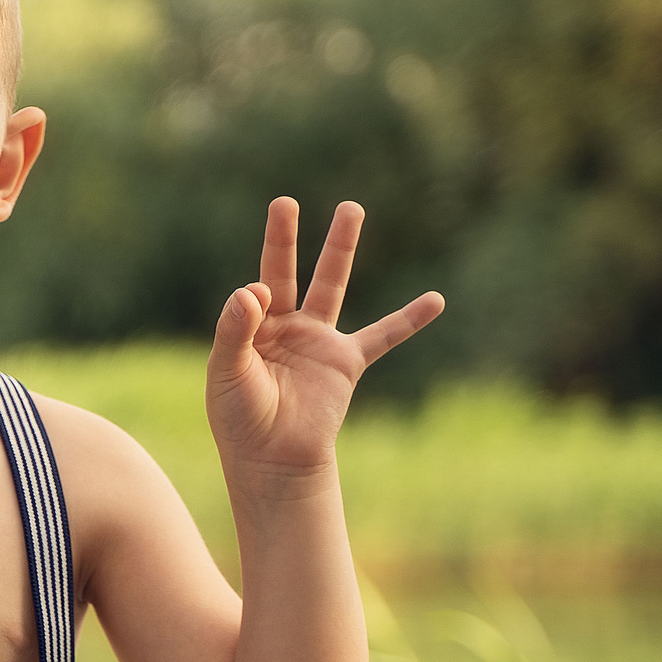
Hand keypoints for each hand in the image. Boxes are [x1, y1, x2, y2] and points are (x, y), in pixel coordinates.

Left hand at [207, 198, 441, 483]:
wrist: (274, 460)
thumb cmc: (241, 419)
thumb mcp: (227, 372)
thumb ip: (234, 331)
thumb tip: (251, 288)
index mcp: (251, 329)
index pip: (254, 291)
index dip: (256, 292)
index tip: (259, 296)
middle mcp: (283, 327)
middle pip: (285, 271)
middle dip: (285, 236)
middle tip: (284, 201)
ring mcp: (317, 340)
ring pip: (331, 285)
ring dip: (340, 247)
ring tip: (351, 208)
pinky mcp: (345, 362)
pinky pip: (383, 336)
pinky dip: (409, 319)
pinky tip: (435, 300)